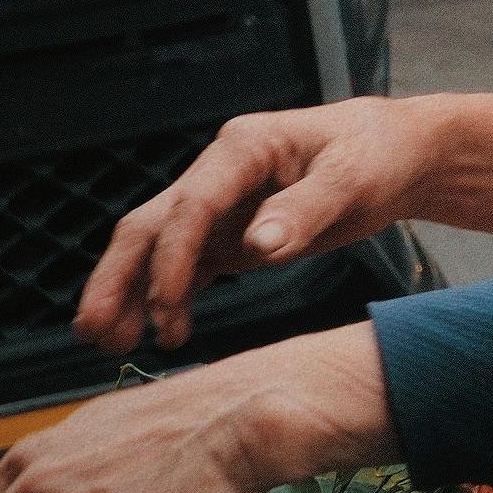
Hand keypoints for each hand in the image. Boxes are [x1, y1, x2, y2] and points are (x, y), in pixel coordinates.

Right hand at [74, 98, 432, 353]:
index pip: (191, 204)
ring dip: (132, 293)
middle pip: (152, 224)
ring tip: (110, 344)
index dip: (172, 257)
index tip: (165, 306)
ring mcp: (222, 205)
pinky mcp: (233, 233)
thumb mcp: (354, 177)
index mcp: (242, 148)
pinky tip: (157, 333)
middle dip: (118, 275)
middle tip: (93, 329)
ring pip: (159, 249)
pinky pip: (188, 266)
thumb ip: (306, 209)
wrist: (399, 154)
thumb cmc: (378, 153)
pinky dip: (166, 298)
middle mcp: (220, 173)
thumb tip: (258, 247)